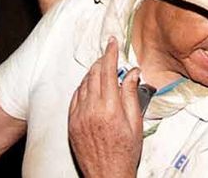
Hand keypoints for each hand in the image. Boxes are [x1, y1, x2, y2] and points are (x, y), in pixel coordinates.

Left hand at [67, 38, 143, 177]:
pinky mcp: (71, 123)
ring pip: (83, 84)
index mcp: (109, 108)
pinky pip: (75, 97)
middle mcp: (91, 110)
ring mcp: (79, 116)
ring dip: (92, 73)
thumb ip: (131, 95)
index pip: (108, 71)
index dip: (110, 53)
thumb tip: (132, 73)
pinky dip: (83, 87)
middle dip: (102, 60)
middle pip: (94, 74)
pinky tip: (89, 87)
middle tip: (109, 54)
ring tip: (102, 70)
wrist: (107, 175)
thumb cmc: (124, 153)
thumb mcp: (135, 124)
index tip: (112, 43)